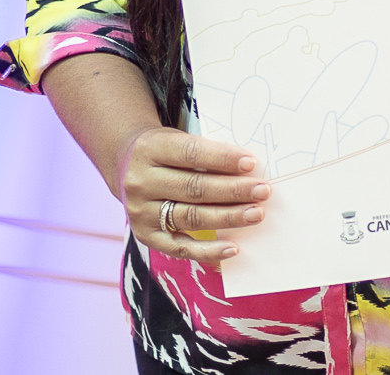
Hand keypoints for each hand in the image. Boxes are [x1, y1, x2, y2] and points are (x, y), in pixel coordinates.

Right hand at [118, 124, 269, 265]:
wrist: (127, 166)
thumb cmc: (166, 152)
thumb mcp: (178, 140)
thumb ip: (206, 153)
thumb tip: (248, 171)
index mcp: (150, 149)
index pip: (191, 154)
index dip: (223, 159)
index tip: (251, 163)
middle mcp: (141, 182)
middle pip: (194, 188)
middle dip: (233, 190)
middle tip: (262, 191)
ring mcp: (140, 212)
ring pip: (191, 217)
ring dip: (228, 217)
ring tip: (256, 214)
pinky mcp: (145, 236)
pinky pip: (180, 248)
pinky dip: (208, 251)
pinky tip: (233, 248)